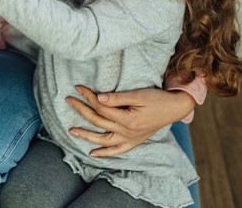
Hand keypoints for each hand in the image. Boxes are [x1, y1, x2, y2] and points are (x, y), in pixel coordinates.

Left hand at [66, 85, 195, 156]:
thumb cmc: (156, 98)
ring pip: (103, 140)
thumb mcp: (138, 95)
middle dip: (81, 110)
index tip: (78, 87)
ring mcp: (130, 139)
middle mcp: (128, 132)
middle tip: (68, 100)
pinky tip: (92, 153)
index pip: (101, 107)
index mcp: (128, 119)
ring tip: (71, 131)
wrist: (174, 108)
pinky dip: (104, 153)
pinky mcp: (133, 142)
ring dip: (86, 135)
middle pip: (98, 121)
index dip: (88, 96)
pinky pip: (117, 151)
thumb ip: (118, 98)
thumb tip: (98, 97)